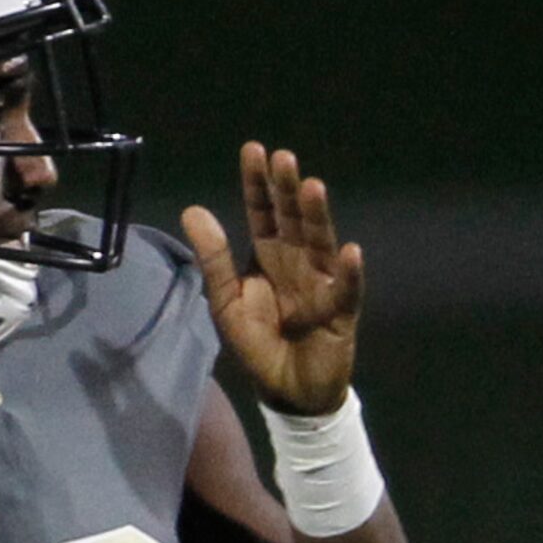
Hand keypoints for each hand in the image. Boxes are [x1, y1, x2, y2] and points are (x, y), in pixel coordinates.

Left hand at [180, 143, 364, 415]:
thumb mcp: (226, 302)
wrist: (288, 391)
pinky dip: (349, 273)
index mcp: (268, 257)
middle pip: (292, 220)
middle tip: (284, 159)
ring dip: (317, 218)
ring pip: (320, 244)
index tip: (254, 150)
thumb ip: (214, 259)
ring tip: (313, 189)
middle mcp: (297, 262)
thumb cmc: (259, 345)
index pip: (263, 212)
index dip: (258, 185)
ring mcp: (322, 284)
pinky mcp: (341, 313)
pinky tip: (350, 252)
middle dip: (288, 190)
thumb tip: (193, 209)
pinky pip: (347, 290)